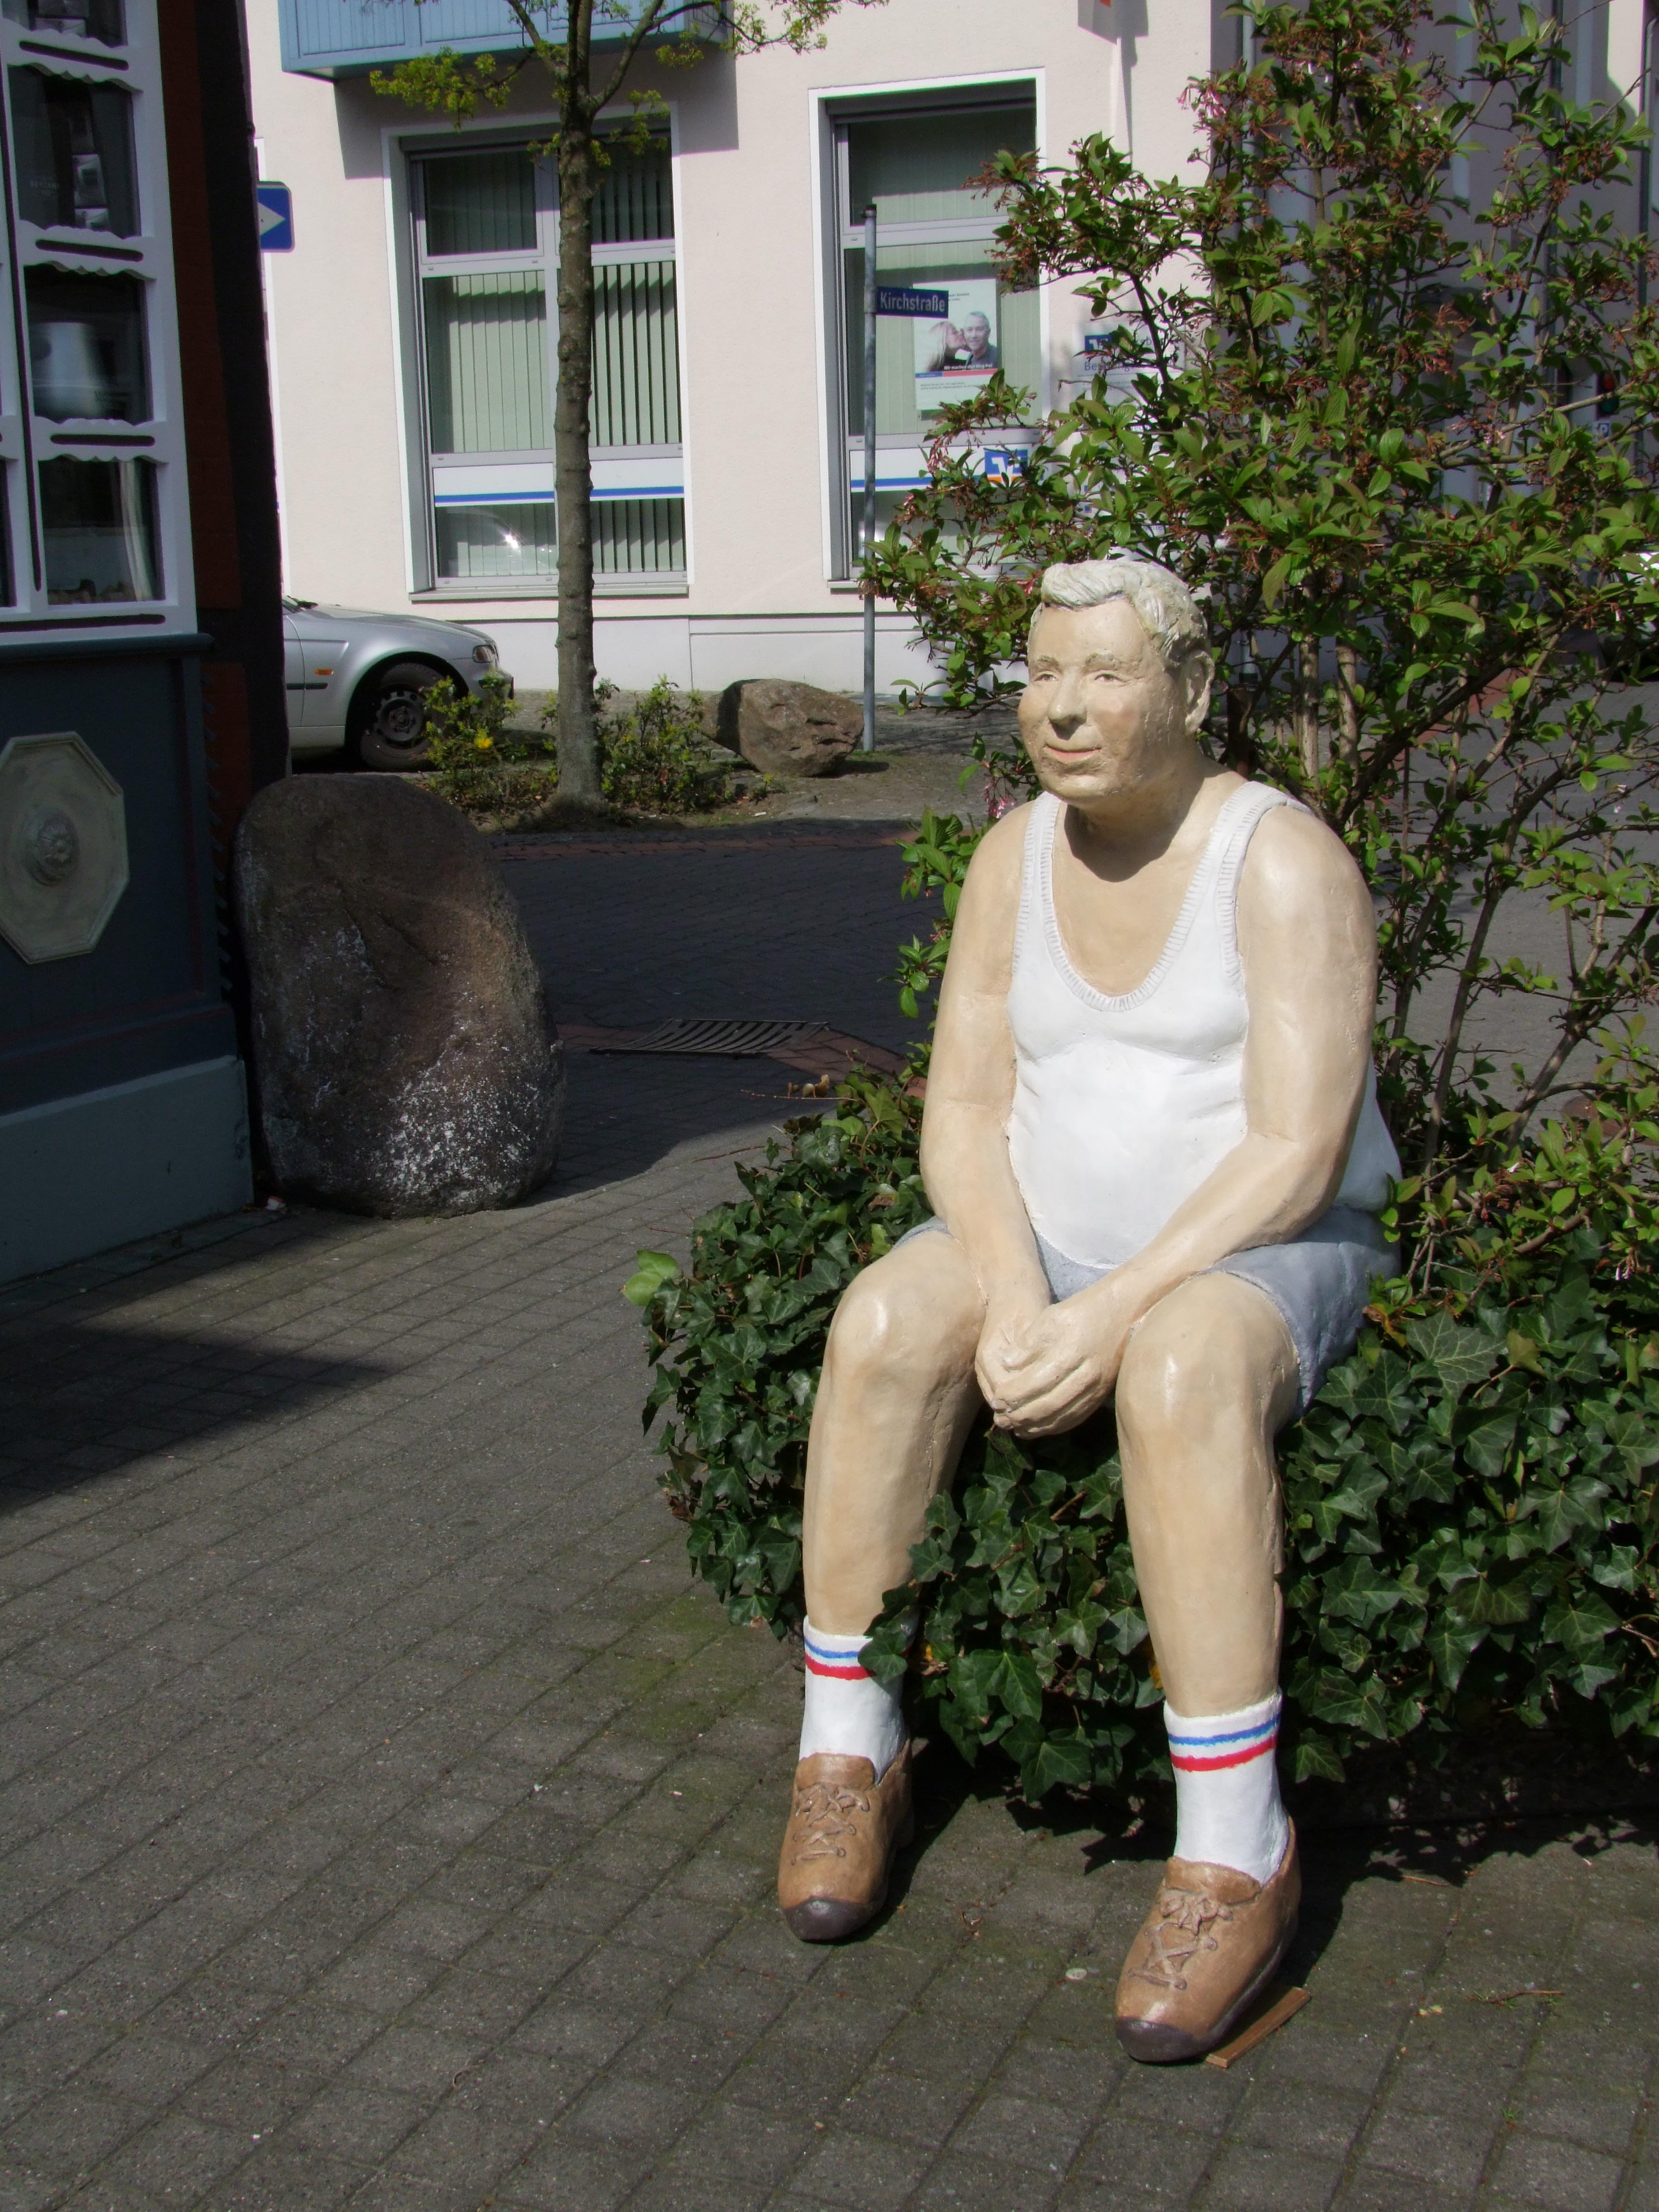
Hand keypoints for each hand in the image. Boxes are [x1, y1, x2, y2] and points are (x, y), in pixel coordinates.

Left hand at [978, 1279, 1137, 1438]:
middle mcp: (1086, 1376)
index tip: (995, 1401)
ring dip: (1036, 1426)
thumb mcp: (1050, 1318)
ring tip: (1014, 1429)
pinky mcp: (1101, 1395)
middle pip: (1049, 1405)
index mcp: (1070, 1354)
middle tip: (1000, 1420)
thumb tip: (1006, 1365)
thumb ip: (1028, 1343)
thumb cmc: (1081, 1312)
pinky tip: (1038, 1428)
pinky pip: (1076, 1418)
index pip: (1036, 1383)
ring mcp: (1096, 1388)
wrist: (1123, 1315)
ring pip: (1062, 1416)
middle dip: (1021, 1415)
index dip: (1013, 1395)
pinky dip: (1055, 1427)